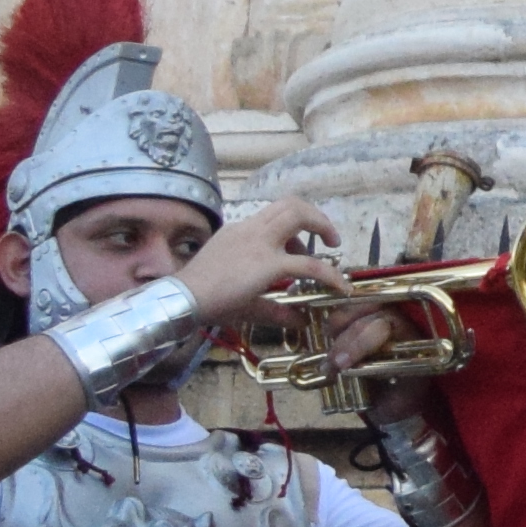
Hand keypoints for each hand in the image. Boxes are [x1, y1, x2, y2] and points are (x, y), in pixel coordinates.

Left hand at [178, 196, 346, 330]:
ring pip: (282, 206)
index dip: (333, 276)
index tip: (343, 286)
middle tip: (331, 241)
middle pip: (299, 212)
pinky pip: (263, 218)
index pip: (312, 265)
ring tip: (303, 245)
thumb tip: (303, 320)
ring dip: (302, 220)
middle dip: (323, 223)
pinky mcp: (233, 228)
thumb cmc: (218, 306)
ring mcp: (245, 229)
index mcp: (268, 262)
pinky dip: (278, 227)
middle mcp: (259, 238)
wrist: (183, 295)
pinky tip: (274, 248)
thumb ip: (281, 314)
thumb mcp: (253, 312)